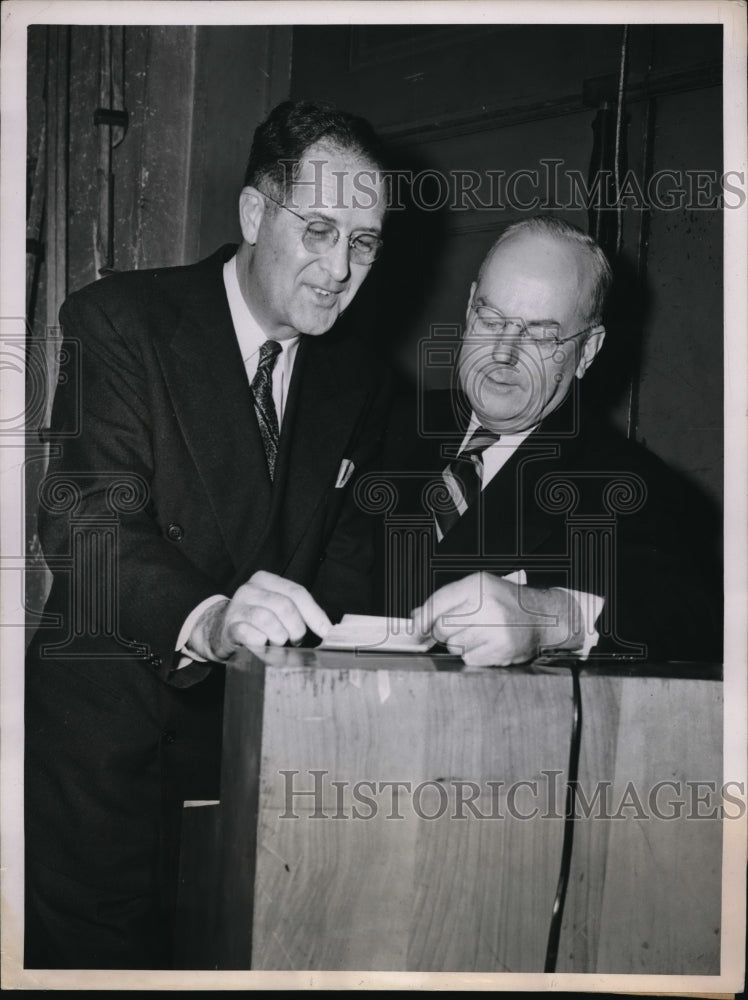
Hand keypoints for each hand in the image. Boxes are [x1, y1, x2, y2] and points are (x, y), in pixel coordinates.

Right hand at [189, 571, 332, 661]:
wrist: (218, 632)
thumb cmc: (256, 622)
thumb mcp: (275, 608)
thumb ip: (298, 611)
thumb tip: (328, 628)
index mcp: (265, 580)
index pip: (297, 592)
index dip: (315, 614)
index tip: (327, 631)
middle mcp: (249, 589)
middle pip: (285, 606)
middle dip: (297, 628)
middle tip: (296, 640)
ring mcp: (236, 607)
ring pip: (269, 620)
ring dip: (280, 637)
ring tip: (278, 643)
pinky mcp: (229, 627)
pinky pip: (253, 636)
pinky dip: (263, 643)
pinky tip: (262, 645)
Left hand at [411, 572, 578, 666]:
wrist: (543, 616)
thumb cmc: (507, 602)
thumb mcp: (479, 589)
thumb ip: (447, 600)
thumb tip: (417, 617)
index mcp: (478, 585)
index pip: (438, 602)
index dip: (422, 618)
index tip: (415, 629)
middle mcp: (486, 604)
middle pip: (442, 628)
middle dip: (444, 632)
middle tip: (458, 628)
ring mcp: (495, 628)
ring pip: (454, 646)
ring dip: (460, 644)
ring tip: (479, 634)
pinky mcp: (501, 650)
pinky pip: (469, 659)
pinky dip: (473, 655)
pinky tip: (487, 644)